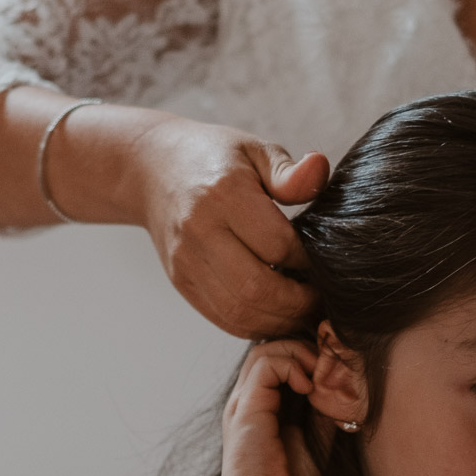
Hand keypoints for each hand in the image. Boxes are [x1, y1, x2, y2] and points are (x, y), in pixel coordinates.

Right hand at [131, 118, 330, 338]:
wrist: (153, 168)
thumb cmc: (214, 157)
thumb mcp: (254, 150)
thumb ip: (288, 171)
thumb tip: (318, 169)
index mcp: (223, 194)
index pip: (277, 244)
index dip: (308, 260)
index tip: (322, 260)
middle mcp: (199, 231)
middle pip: (256, 288)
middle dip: (297, 303)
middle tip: (319, 299)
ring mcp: (185, 261)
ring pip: (238, 311)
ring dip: (278, 321)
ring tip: (301, 311)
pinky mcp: (180, 280)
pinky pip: (221, 317)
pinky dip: (254, 325)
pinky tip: (274, 314)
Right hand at [218, 340, 329, 475]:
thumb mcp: (313, 444)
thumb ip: (320, 417)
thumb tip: (338, 393)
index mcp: (260, 409)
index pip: (276, 363)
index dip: (304, 358)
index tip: (331, 373)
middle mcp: (248, 401)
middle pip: (268, 349)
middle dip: (303, 350)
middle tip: (328, 369)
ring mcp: (243, 403)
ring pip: (264, 350)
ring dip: (297, 354)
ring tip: (318, 376)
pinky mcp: (246, 407)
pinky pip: (265, 364)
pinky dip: (291, 366)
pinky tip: (308, 387)